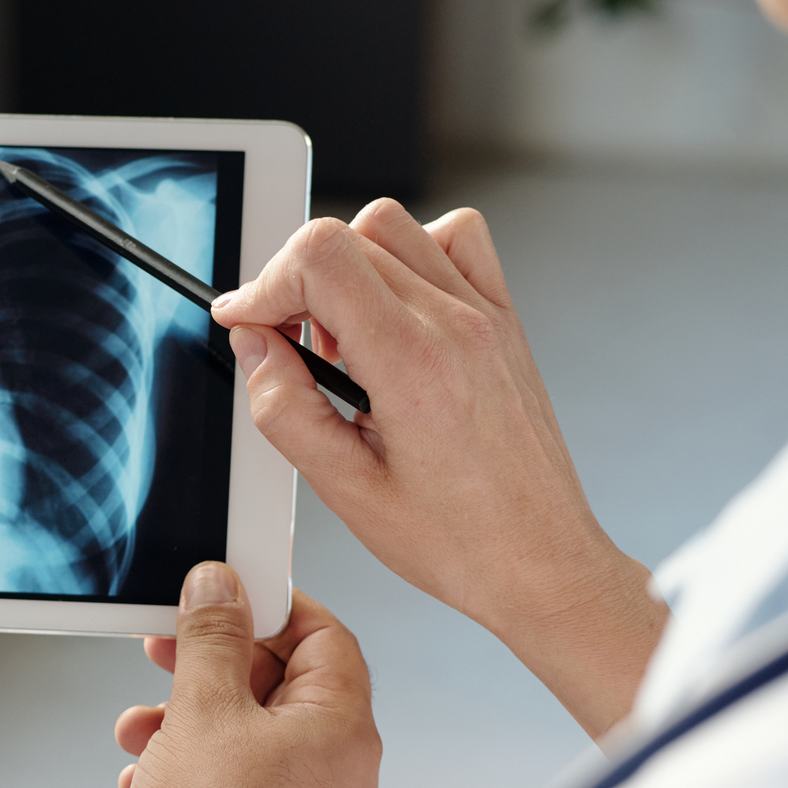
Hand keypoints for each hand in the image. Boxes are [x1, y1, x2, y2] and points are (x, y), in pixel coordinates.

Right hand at [115, 563, 378, 787]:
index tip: (221, 599)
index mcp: (343, 729)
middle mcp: (344, 776)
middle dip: (210, 671)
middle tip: (164, 656)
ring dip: (190, 727)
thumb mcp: (203, 707)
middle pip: (281, 691)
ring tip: (142, 734)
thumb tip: (221, 586)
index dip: (270, 608)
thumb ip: (212, 637)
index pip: (324, 636)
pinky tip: (150, 786)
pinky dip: (198, 779)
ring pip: (253, 746)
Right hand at [211, 200, 664, 738]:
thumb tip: (254, 348)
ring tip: (341, 337)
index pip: (320, 258)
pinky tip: (394, 313)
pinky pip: (456, 238)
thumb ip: (285, 409)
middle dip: (295, 281)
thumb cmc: (459, 540)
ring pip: (394, 226)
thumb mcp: (345, 491)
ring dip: (348, 265)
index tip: (246, 323)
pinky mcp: (502, 321)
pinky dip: (411, 255)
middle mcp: (455, 324)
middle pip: (347, 235)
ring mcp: (485, 315)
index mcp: (413, 363)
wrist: (541, 561)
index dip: (264, 284)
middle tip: (287, 344)